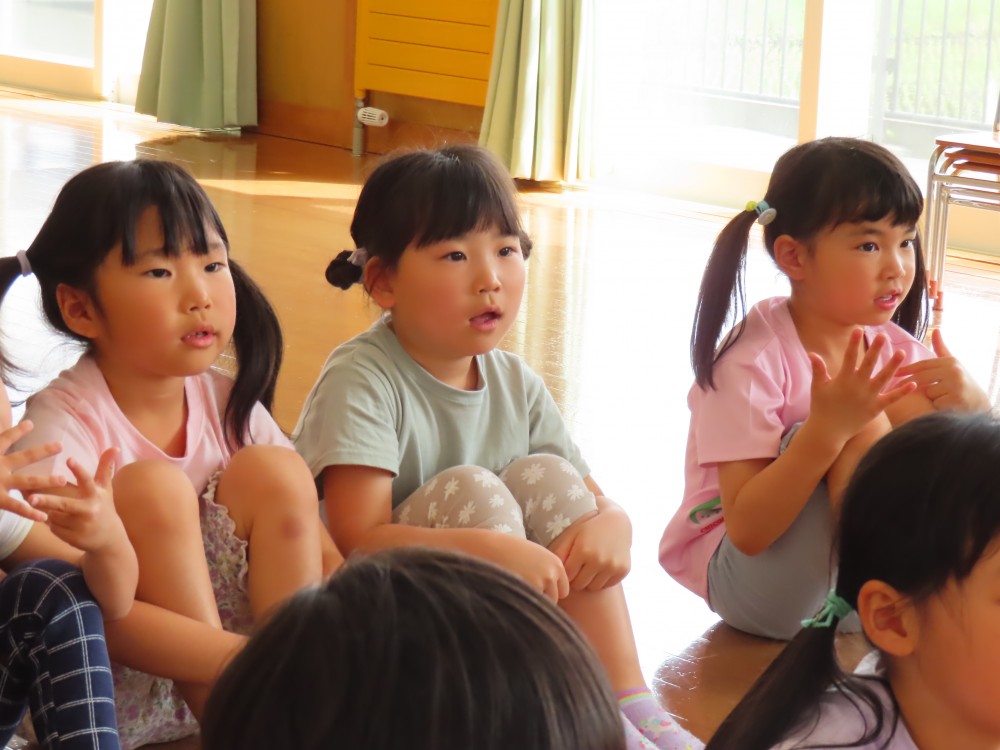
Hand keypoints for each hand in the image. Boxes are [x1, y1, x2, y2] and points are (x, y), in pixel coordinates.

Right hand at [0, 420, 64, 522]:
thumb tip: (10, 428)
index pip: (3, 439)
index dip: (16, 432)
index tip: (30, 424)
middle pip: (24, 456)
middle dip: (43, 451)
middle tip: (61, 445)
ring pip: (27, 480)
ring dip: (46, 480)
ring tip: (63, 480)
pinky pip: (16, 507)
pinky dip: (30, 512)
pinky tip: (44, 517)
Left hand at [27, 449, 127, 554]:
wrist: (109, 538)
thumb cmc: (104, 507)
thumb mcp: (106, 488)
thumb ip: (105, 468)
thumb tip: (115, 447)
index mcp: (96, 495)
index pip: (86, 480)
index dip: (78, 470)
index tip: (69, 459)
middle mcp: (89, 510)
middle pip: (64, 504)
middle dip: (47, 501)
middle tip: (30, 498)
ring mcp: (81, 526)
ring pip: (54, 515)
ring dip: (53, 513)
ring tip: (65, 513)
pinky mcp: (73, 538)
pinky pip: (53, 528)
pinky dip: (54, 525)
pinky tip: (66, 525)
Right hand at [487, 533, 568, 602]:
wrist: (489, 548)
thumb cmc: (509, 552)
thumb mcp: (535, 556)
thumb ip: (548, 572)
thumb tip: (555, 596)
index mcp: (556, 563)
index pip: (563, 590)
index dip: (549, 591)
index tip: (534, 585)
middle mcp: (553, 572)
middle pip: (555, 598)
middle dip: (542, 597)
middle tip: (524, 586)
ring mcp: (542, 582)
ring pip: (543, 604)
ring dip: (532, 600)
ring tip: (517, 586)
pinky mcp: (530, 590)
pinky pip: (531, 606)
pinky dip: (523, 602)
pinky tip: (512, 589)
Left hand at [548, 502, 631, 591]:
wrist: (617, 522)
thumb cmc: (589, 528)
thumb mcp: (573, 535)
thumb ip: (560, 552)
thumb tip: (552, 570)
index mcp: (583, 551)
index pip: (568, 575)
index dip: (566, 572)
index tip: (568, 567)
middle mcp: (599, 560)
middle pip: (579, 584)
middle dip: (576, 578)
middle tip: (578, 569)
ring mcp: (612, 566)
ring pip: (593, 587)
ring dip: (589, 581)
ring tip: (589, 569)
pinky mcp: (623, 570)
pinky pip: (607, 585)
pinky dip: (603, 580)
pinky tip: (601, 568)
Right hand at [807, 330, 914, 444]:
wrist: (828, 431)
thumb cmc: (821, 408)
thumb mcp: (817, 387)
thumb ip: (818, 370)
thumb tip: (813, 353)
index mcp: (843, 379)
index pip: (849, 357)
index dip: (853, 343)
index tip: (858, 330)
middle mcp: (858, 386)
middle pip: (869, 364)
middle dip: (876, 349)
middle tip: (883, 336)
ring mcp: (868, 397)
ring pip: (883, 378)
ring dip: (893, 365)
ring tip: (902, 353)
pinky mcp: (876, 408)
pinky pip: (891, 399)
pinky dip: (902, 392)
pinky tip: (912, 383)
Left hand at [896, 328, 990, 411]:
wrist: (980, 402)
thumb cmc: (961, 381)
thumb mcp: (952, 364)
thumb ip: (941, 348)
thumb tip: (935, 330)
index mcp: (950, 361)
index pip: (922, 365)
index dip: (906, 369)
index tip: (892, 373)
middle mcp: (953, 371)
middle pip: (921, 378)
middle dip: (906, 384)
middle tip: (894, 389)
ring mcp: (956, 385)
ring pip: (927, 392)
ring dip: (930, 397)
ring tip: (941, 397)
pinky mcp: (956, 399)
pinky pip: (935, 403)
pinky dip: (937, 406)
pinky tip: (945, 406)